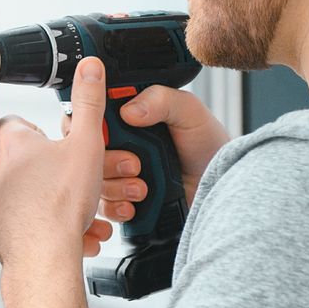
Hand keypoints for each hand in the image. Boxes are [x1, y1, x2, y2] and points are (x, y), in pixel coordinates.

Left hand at [0, 58, 116, 263]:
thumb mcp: (86, 144)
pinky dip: (38, 228)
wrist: (43, 253)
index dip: (34, 127)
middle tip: (73, 182)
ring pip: (22, 195)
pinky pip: (17, 223)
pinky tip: (63, 233)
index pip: (14, 122)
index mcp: (15, 144)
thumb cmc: (59, 203)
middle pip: (21, 162)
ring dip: (47, 202)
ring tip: (75, 213)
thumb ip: (89, 103)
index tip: (50, 136)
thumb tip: (89, 69)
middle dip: (48, 172)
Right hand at [95, 86, 230, 227]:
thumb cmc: (209, 145)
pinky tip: (135, 205)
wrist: (223, 185)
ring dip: (115, 186)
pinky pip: (104, 207)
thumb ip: (161, 99)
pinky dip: (116, 207)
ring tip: (142, 188)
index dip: (90, 127)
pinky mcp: (125, 201)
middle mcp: (119, 146)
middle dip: (106, 161)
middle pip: (85, 153)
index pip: (90, 118)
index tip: (106, 134)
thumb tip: (128, 110)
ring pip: (93, 180)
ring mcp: (120, 175)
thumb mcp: (189, 111)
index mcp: (127, 118)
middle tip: (133, 164)